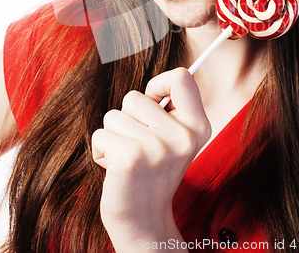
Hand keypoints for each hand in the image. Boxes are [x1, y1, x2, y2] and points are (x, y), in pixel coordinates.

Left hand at [91, 67, 210, 249]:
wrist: (145, 221)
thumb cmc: (153, 172)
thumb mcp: (176, 139)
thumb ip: (170, 109)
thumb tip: (155, 85)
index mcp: (198, 126)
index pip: (181, 77)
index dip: (159, 85)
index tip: (153, 104)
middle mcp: (182, 136)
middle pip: (136, 97)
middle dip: (128, 119)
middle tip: (139, 146)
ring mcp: (157, 148)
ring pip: (114, 115)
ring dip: (114, 135)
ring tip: (127, 158)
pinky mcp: (131, 158)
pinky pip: (100, 134)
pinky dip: (101, 150)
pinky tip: (115, 169)